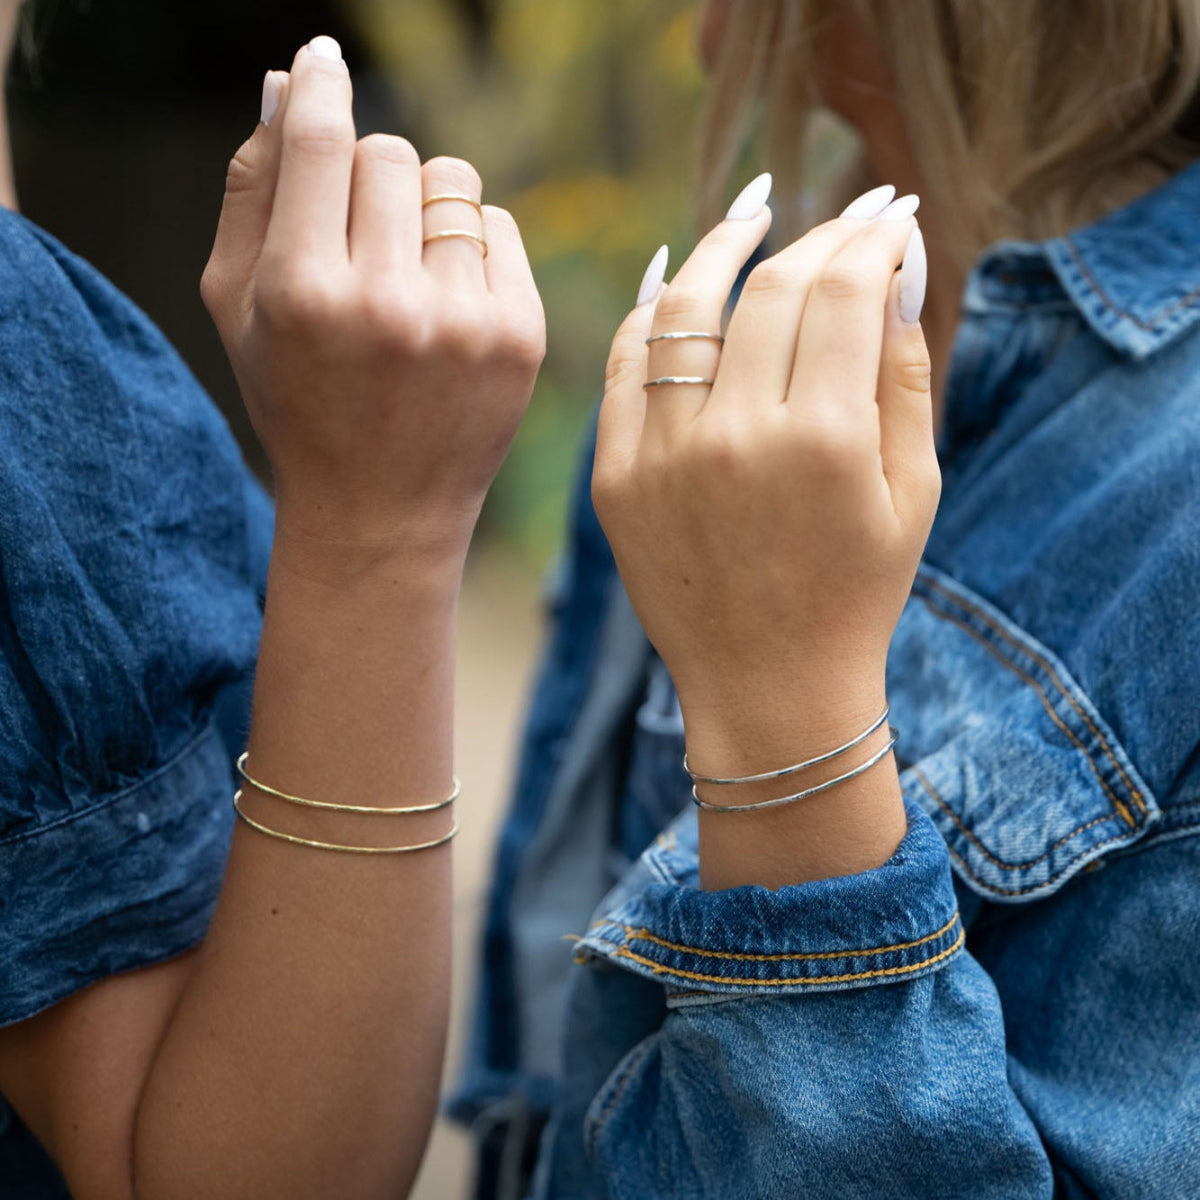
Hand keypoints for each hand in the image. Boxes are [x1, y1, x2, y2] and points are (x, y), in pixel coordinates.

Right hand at [201, 40, 544, 567]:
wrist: (381, 508)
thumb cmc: (298, 401)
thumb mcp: (236, 309)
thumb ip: (252, 191)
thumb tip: (290, 85)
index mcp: (306, 294)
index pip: (325, 143)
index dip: (322, 85)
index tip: (322, 63)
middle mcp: (390, 304)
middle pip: (390, 154)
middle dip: (367, 177)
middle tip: (356, 238)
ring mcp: (465, 322)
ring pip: (451, 181)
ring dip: (422, 207)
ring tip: (403, 274)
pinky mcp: (521, 334)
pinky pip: (499, 225)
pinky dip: (470, 246)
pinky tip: (446, 303)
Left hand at [592, 183, 938, 765]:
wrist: (767, 686)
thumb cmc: (855, 592)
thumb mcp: (910, 491)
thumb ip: (904, 373)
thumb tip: (895, 268)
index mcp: (822, 443)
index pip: (843, 292)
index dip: (872, 237)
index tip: (891, 215)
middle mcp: (734, 439)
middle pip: (770, 290)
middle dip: (817, 239)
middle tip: (844, 220)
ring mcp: (661, 457)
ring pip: (685, 308)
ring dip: (722, 248)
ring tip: (754, 215)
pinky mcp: (614, 477)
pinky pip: (626, 364)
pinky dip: (651, 312)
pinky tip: (676, 277)